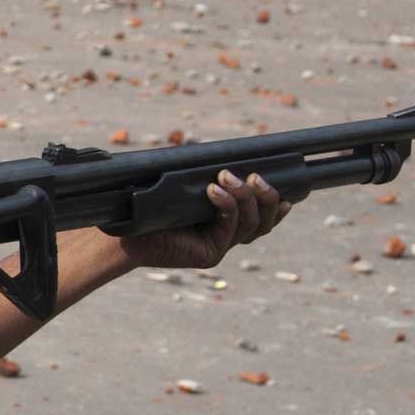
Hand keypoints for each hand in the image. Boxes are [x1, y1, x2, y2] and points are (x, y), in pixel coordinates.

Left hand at [120, 171, 291, 271]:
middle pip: (264, 222)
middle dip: (266, 197)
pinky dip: (226, 207)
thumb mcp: (187, 187)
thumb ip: (211, 179)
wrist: (126, 229)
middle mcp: (226, 237)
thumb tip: (229, 159)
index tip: (288, 192)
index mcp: (225, 222)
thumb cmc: (152, 205)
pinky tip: (215, 191)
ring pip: (250, 225)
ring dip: (244, 198)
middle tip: (256, 176)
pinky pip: (228, 229)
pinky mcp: (209, 255)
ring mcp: (219, 247)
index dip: (277, 206)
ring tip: (228, 177)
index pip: (261, 217)